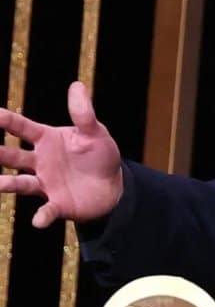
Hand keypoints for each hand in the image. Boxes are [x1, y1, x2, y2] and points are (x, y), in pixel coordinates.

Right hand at [0, 81, 122, 227]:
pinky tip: (38, 221)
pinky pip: (46, 210)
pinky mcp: (56, 204)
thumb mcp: (95, 132)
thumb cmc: (100, 155)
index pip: (20, 127)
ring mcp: (44, 183)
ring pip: (19, 184)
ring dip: (5, 184)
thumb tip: (77, 85)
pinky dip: (42, 216)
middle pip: (10, 156)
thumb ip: (84, 113)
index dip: (5, 120)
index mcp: (46, 140)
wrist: (112, 186)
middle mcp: (39, 162)